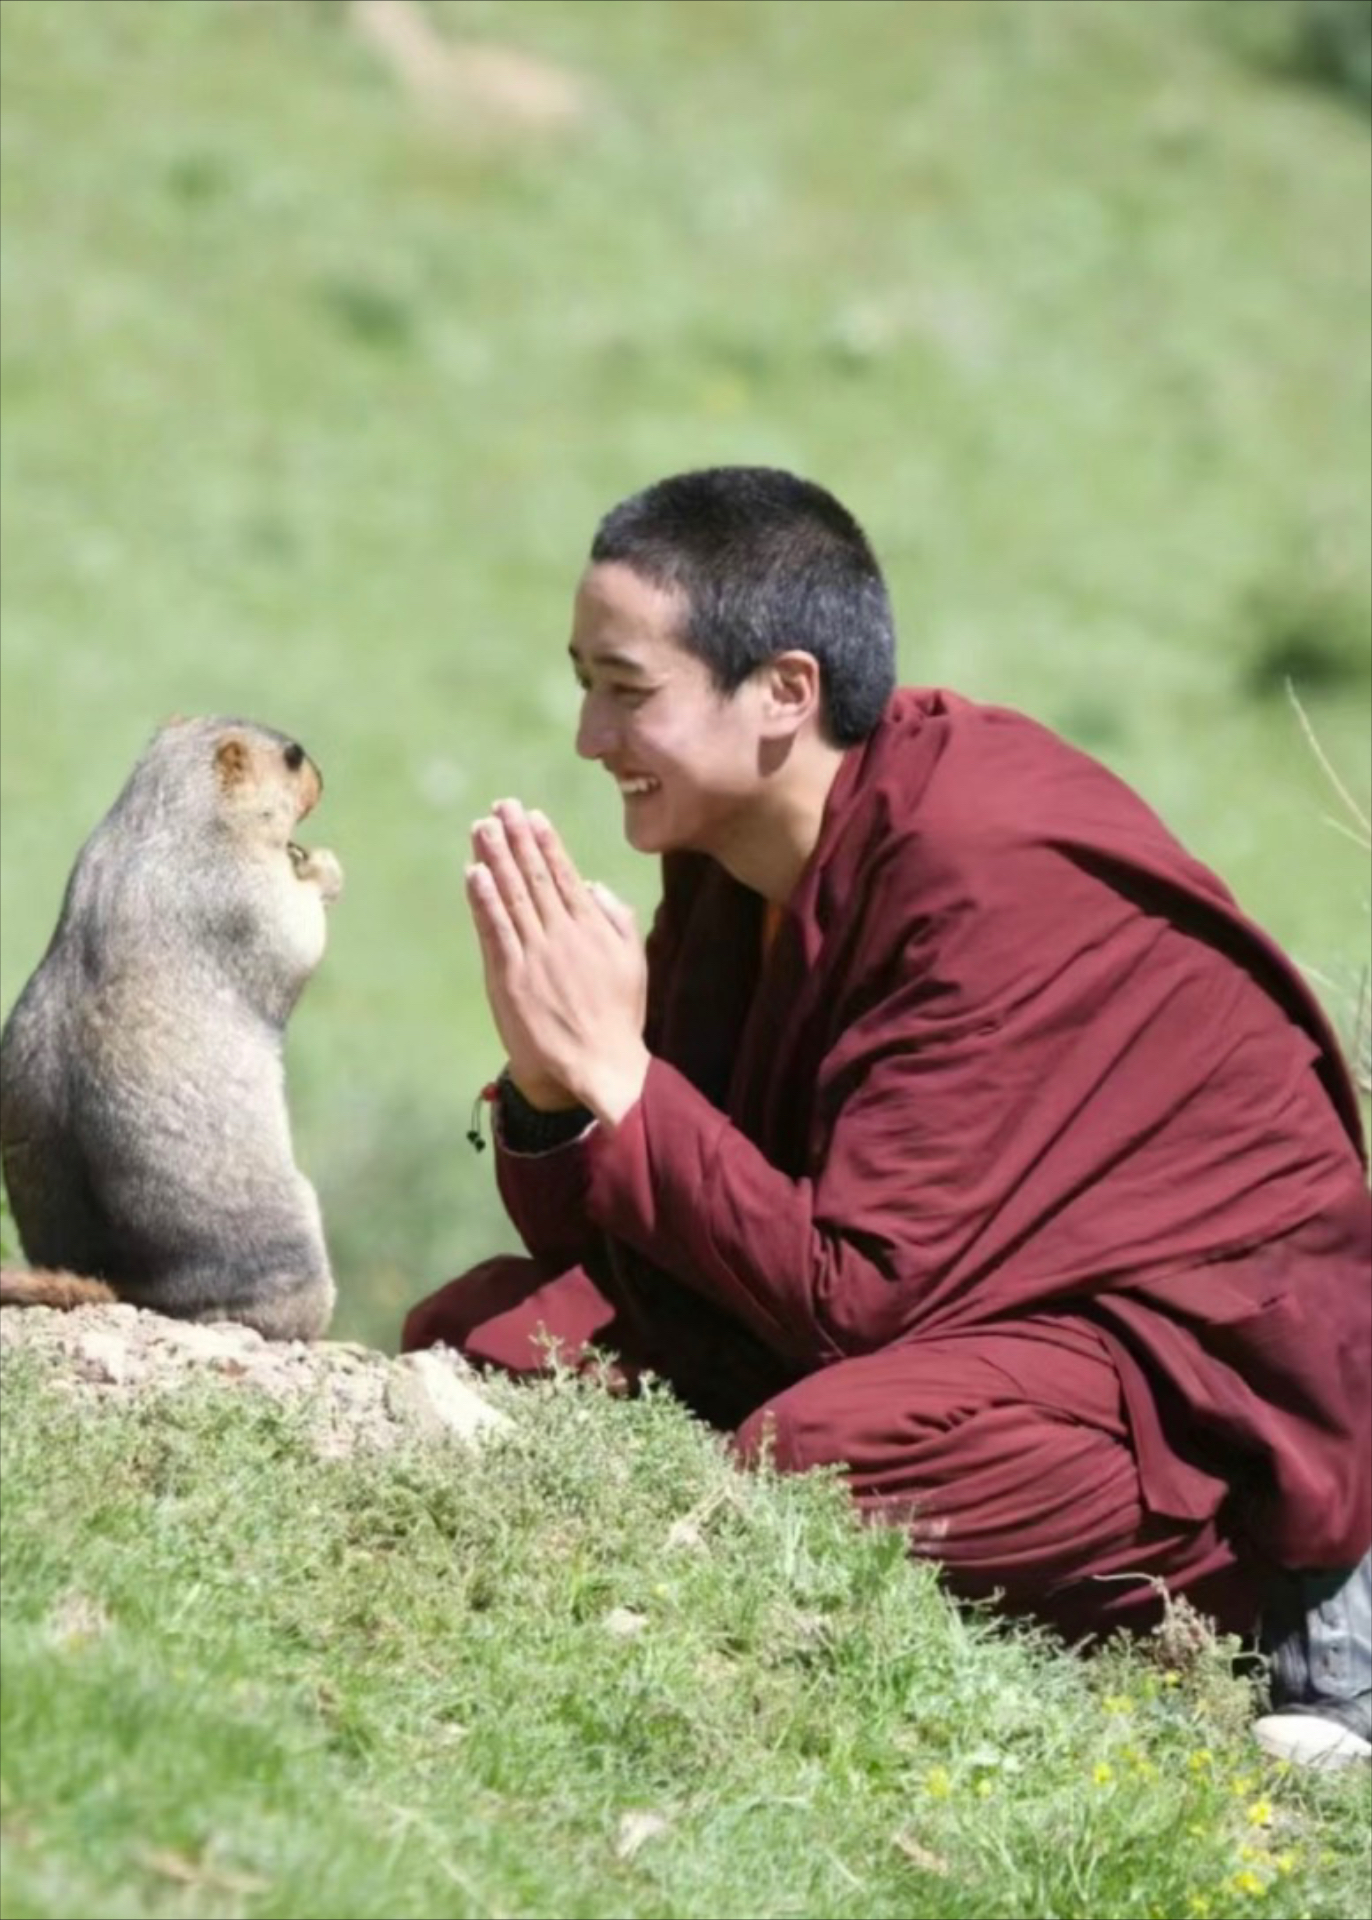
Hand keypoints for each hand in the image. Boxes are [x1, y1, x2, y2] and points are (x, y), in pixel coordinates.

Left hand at [466, 799, 650, 1126]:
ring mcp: (536, 955)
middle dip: (516, 838)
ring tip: (481, 827)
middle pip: (534, 877)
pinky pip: (495, 930)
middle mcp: (564, 934)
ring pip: (512, 896)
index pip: (564, 875)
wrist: (600, 1062)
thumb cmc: (618, 1016)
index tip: (532, 815)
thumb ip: (617, 919)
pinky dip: (484, 900)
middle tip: (501, 806)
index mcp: (593, 928)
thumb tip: (594, 886)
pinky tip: (475, 873)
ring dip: (496, 858)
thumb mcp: (632, 962)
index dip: (546, 842)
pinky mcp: (512, 978)